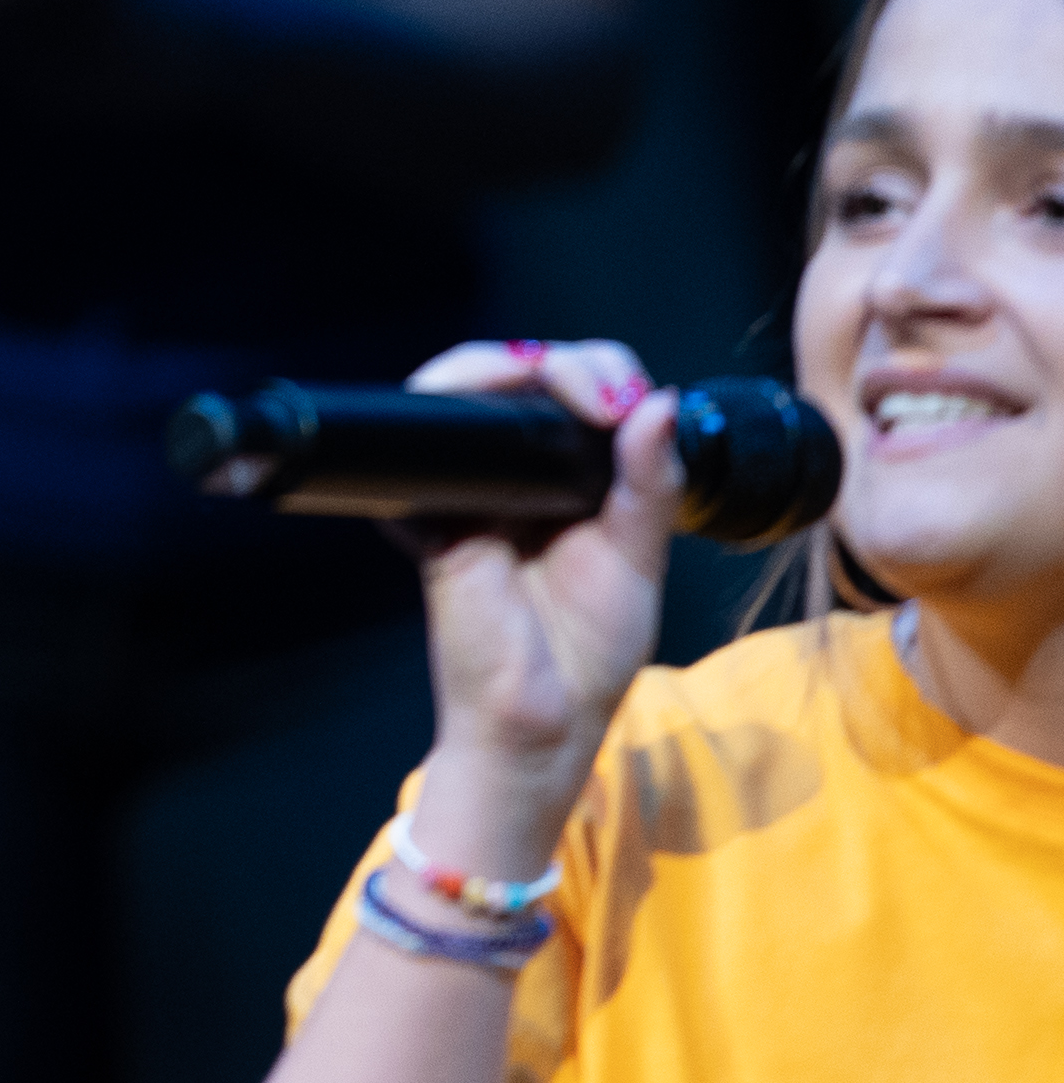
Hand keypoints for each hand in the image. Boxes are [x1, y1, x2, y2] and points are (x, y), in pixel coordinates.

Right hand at [392, 338, 679, 874]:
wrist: (535, 719)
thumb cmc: (586, 652)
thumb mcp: (638, 558)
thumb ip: (647, 482)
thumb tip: (661, 403)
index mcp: (575, 483)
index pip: (584, 399)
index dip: (603, 376)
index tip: (629, 401)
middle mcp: (519, 477)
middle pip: (524, 380)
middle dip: (563, 364)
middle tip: (601, 395)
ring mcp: (468, 490)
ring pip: (468, 394)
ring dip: (501, 370)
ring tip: (553, 388)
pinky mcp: (427, 512)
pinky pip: (422, 448)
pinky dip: (440, 412)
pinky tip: (484, 407)